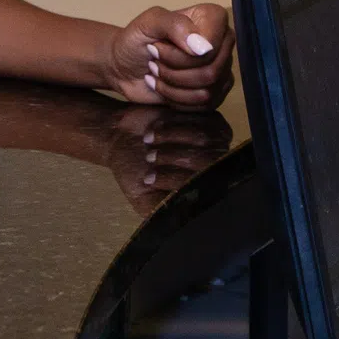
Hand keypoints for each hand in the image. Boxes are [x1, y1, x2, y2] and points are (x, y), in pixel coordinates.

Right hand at [100, 104, 235, 214]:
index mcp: (201, 190)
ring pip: (203, 138)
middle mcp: (214, 168)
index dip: (176, 180)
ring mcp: (216, 143)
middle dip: (174, 157)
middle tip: (148, 157)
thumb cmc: (135, 172)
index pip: (202, 186)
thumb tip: (184, 219)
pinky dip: (173, 124)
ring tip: (148, 141)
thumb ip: (166, 211)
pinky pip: (198, 119)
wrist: (122, 137)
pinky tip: (156, 128)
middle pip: (207, 160)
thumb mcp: (145, 199)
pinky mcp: (211, 119)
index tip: (148, 178)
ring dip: (170, 138)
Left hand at [109, 3, 234, 107]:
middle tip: (155, 62)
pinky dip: (177, 100)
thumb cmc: (135, 41)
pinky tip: (165, 87)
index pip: (210, 47)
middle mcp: (223, 41)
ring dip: (173, 87)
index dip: (180, 55)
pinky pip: (205, 105)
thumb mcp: (148, 23)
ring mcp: (222, 68)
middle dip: (174, 72)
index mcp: (212, 17)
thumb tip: (204, 48)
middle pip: (211, 71)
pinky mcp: (215, 91)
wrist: (124, 66)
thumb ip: (175, 25)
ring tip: (158, 73)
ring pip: (207, 91)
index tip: (157, 47)